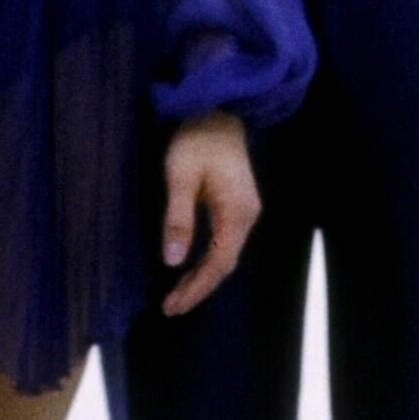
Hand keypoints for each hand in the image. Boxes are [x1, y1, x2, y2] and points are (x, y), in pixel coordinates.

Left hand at [160, 113, 260, 317]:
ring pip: (226, 255)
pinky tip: (192, 268)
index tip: (173, 305)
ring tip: (177, 296)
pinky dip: (208, 261)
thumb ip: (178, 218)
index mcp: (237, 212)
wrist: (217, 112)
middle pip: (225, 264)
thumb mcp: (180, 176)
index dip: (197, 287)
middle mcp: (247, 216)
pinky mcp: (238, 206)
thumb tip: (173, 261)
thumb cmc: (196, 140)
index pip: (219, 263)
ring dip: (203, 277)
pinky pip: (225, 242)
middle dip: (198, 288)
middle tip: (171, 307)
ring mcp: (245, 211)